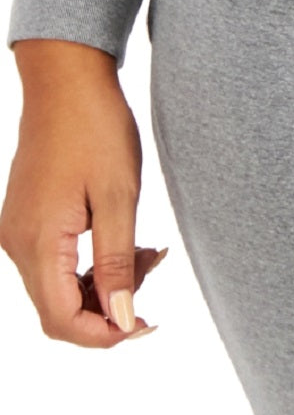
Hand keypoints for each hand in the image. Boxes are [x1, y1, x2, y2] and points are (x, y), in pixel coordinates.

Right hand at [0, 38, 167, 345]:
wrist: (68, 80)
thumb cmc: (96, 129)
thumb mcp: (118, 196)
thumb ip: (116, 262)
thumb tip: (122, 319)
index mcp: (35, 243)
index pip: (60, 319)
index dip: (104, 334)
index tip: (147, 322)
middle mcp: (17, 244)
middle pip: (59, 308)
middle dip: (110, 305)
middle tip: (154, 270)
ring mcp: (20, 231)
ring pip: (61, 284)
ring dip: (106, 280)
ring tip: (151, 252)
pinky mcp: (31, 218)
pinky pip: (59, 260)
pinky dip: (94, 260)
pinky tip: (130, 241)